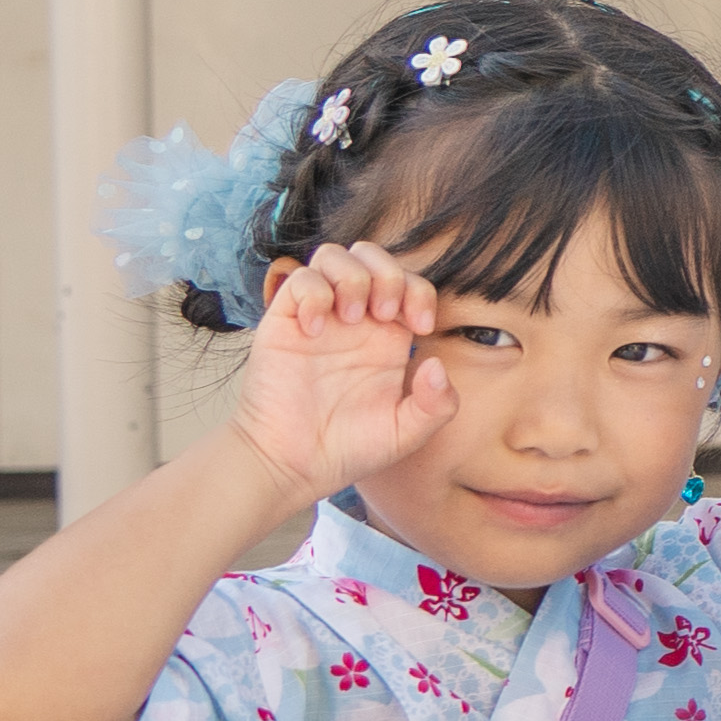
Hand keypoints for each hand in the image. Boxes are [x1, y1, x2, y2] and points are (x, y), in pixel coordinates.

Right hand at [229, 243, 456, 504]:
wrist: (291, 464)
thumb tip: (435, 363)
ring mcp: (318, 317)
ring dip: (352, 277)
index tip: (419, 328)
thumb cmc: (346, 449)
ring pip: (334, 256)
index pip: (409, 283)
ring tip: (351, 318)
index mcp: (386, 336)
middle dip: (388, 272)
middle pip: (372, 256)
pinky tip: (315, 329)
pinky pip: (299, 279)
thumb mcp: (405, 433)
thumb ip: (437, 405)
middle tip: (386, 314)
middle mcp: (353, 320)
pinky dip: (313, 293)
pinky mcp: (283, 322)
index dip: (421, 292)